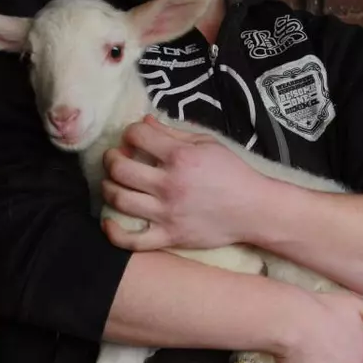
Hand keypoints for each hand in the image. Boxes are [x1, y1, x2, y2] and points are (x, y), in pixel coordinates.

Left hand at [101, 115, 265, 250]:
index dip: (129, 133)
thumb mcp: (207, 144)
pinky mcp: (169, 237)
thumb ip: (172, 132)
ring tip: (113, 183)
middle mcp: (170, 184)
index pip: (136, 136)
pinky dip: (113, 232)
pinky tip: (109, 222)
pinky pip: (132, 240)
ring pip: (119, 199)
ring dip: (108, 187)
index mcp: (180, 157)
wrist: (254, 209)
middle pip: (120, 168)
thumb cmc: (233, 173)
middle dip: (111, 158)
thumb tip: (144, 122)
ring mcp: (168, 213)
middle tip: (116, 158)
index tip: (133, 139)